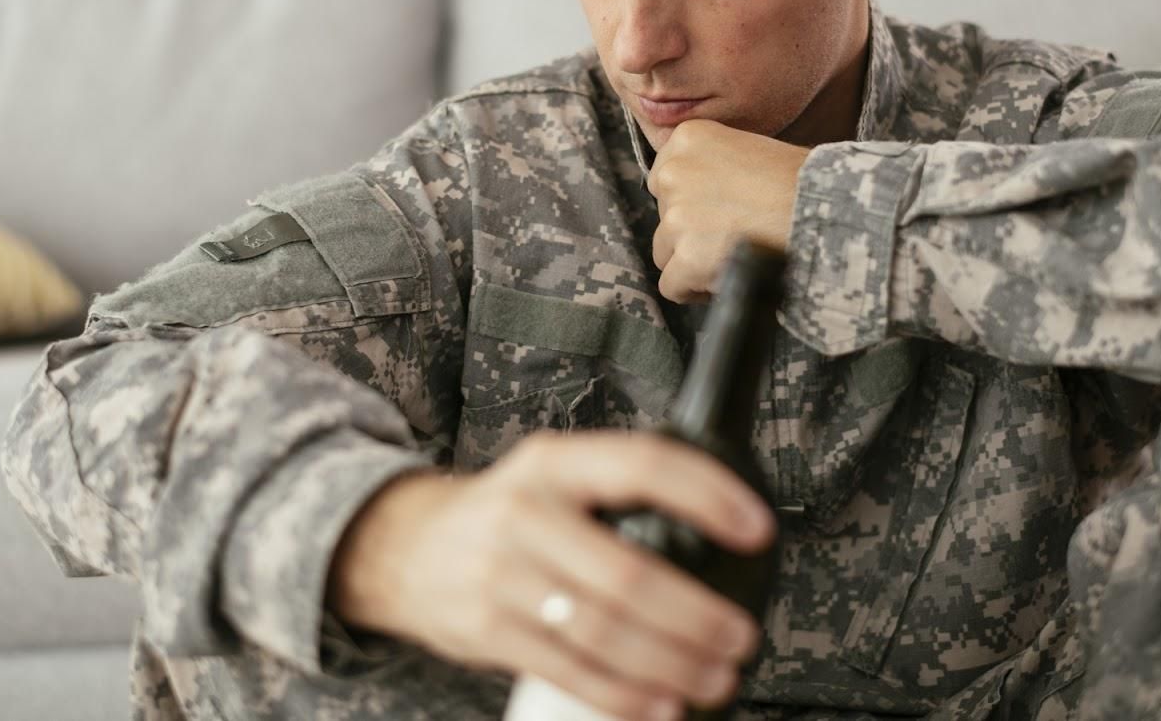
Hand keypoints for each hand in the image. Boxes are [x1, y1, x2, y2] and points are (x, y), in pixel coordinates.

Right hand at [328, 432, 775, 720]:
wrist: (402, 548)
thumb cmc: (505, 515)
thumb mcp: (552, 475)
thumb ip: (616, 492)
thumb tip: (720, 528)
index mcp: (555, 463)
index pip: (643, 465)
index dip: (708, 495)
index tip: (758, 529)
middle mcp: (526, 512)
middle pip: (630, 573)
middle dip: (699, 615)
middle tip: (741, 637)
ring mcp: (502, 575)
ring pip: (604, 631)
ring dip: (672, 663)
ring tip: (715, 677)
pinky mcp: (488, 630)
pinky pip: (568, 670)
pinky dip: (622, 695)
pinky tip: (661, 705)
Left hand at [647, 120, 808, 302]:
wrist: (824, 212)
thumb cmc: (803, 182)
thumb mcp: (752, 149)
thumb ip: (715, 167)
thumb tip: (701, 197)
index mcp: (688, 138)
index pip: (667, 179)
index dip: (694, 201)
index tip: (724, 211)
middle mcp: (673, 172)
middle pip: (664, 215)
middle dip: (692, 231)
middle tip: (733, 236)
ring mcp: (676, 216)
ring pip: (666, 252)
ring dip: (694, 260)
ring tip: (736, 257)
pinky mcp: (684, 257)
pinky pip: (672, 286)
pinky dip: (697, 290)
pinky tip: (728, 279)